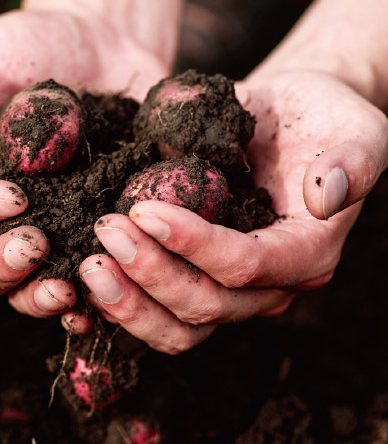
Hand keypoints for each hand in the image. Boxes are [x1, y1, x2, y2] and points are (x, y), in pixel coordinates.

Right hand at [0, 9, 166, 325]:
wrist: (103, 49)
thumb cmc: (35, 46)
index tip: (15, 196)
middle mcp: (8, 215)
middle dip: (5, 264)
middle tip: (36, 247)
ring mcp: (55, 228)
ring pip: (32, 285)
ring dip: (44, 296)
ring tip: (69, 291)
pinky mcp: (95, 232)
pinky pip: (88, 277)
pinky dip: (94, 297)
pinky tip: (108, 299)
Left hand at [79, 70, 387, 353]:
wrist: (288, 120)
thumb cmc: (320, 118)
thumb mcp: (355, 129)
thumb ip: (353, 161)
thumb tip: (325, 193)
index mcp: (305, 252)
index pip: (247, 265)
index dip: (196, 246)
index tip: (145, 211)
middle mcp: (269, 284)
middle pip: (207, 304)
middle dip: (152, 274)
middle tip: (106, 233)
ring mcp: (230, 287)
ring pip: (180, 324)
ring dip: (131, 301)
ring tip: (89, 263)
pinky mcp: (199, 277)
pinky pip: (159, 310)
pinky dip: (124, 304)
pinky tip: (88, 278)